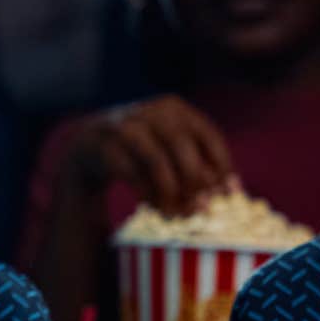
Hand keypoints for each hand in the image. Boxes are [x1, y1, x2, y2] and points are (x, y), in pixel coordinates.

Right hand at [65, 95, 234, 215]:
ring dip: (170, 191)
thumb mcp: (170, 147)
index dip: (221, 164)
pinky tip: (154, 207)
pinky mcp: (102, 147)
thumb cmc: (141, 150)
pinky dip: (147, 194)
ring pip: (156, 160)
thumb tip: (232, 188)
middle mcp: (148, 111)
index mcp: (173, 107)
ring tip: (178, 213)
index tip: (227, 191)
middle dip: (195, 178)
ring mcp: (122, 127)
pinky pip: (132, 174)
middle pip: (181, 144)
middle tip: (203, 206)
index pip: (206, 133)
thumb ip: (199, 162)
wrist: (88, 147)